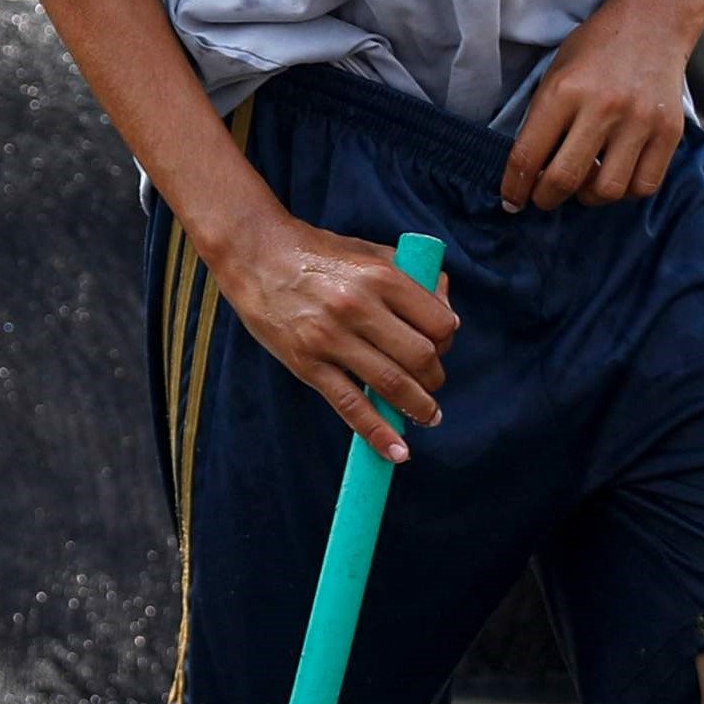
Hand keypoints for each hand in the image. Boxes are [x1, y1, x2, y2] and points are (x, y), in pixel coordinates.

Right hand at [205, 212, 456, 460]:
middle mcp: (359, 306)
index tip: (441, 349)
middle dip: (434, 378)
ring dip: (418, 408)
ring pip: (392, 384)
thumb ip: (410, 276)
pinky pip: (350, 405)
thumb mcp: (368, 251)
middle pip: (420, 357)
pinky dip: (378, 432)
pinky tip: (397, 451)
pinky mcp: (307, 362)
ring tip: (427, 416)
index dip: (446, 341)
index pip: (438, 322)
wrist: (255, 254)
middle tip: (431, 384)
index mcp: (380, 275)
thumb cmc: (317, 253)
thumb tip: (448, 311)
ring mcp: (331, 337)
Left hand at [502, 0, 696, 210]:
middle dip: (546, 198)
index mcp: (564, 90)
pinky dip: (625, 191)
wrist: (653, 22)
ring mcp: (640, 121)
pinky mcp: (670, 132)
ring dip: (588, 197)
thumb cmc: (596, 48)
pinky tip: (615, 175)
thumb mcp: (555, 73)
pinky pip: (644, 185)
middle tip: (543, 198)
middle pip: (565, 178)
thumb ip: (543, 119)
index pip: (528, 154)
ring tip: (584, 183)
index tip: (512, 200)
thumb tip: (530, 171)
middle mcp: (603, 107)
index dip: (515, 186)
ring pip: (607, 190)